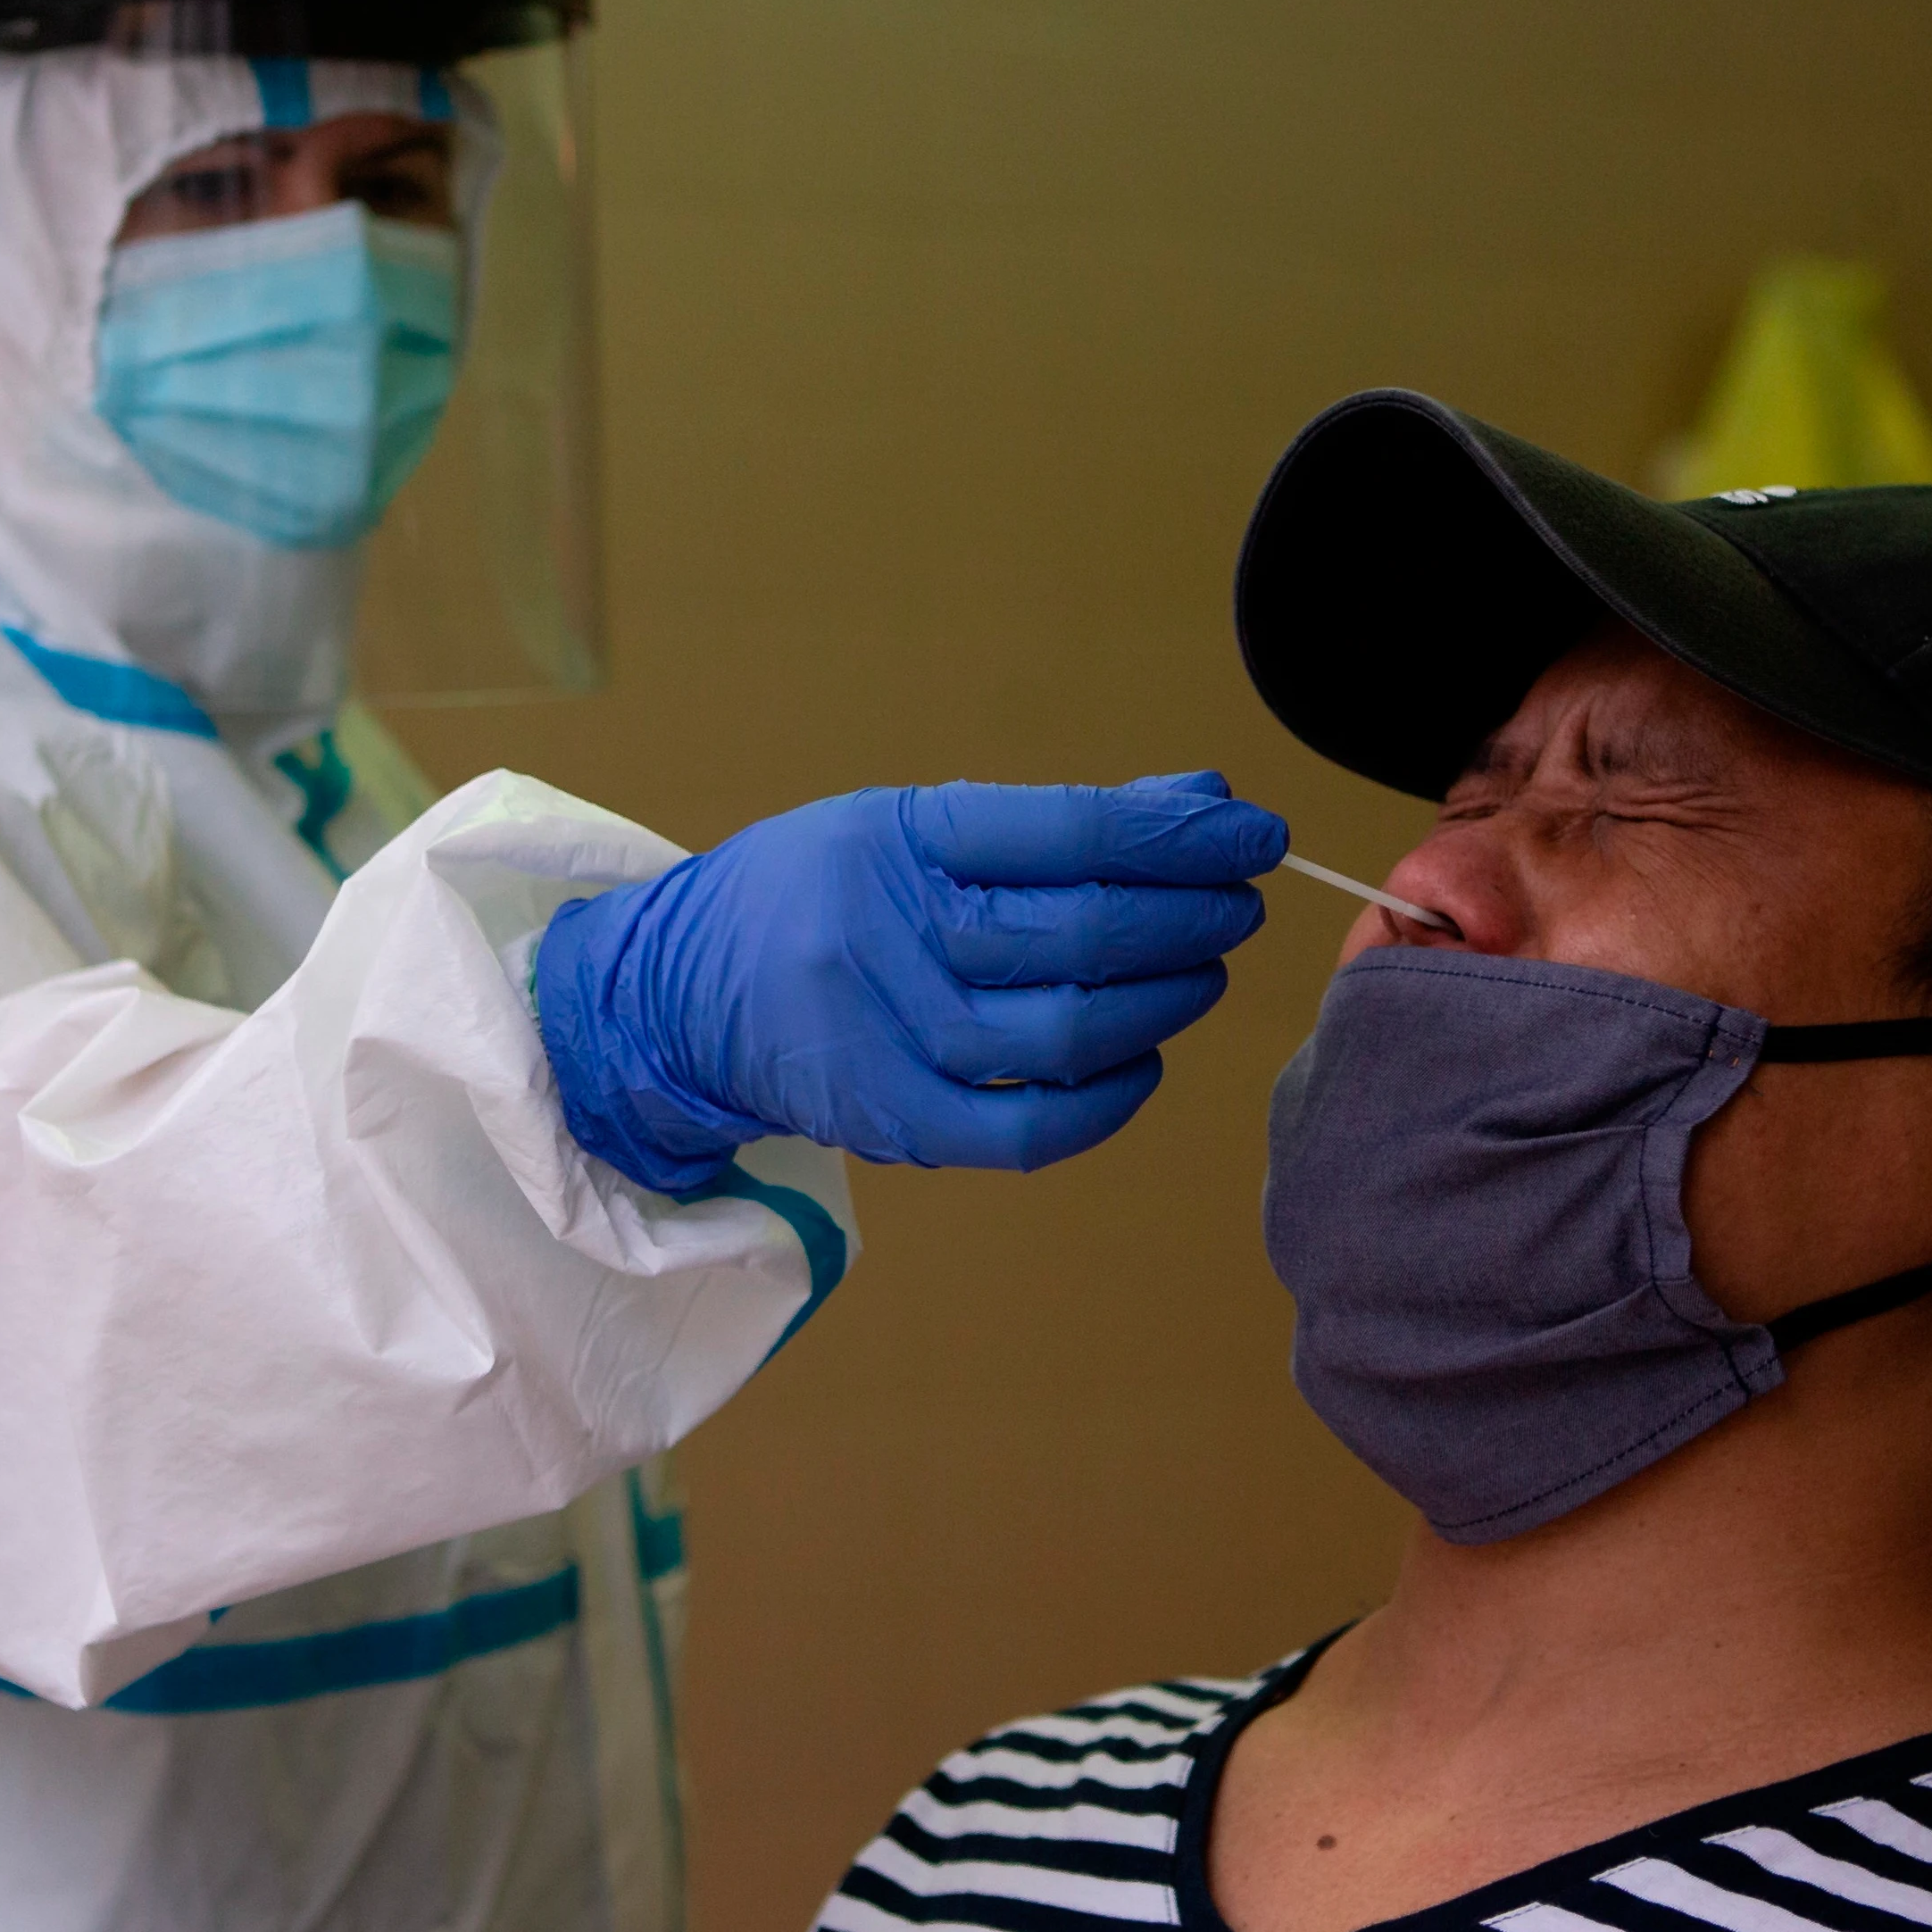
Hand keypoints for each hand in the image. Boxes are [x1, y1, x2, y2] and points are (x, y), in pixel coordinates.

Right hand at [536, 772, 1287, 1188]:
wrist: (679, 993)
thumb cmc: (820, 895)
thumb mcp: (913, 827)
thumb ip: (1059, 822)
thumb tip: (1202, 800)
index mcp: (896, 838)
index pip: (1070, 830)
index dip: (1179, 833)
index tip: (1252, 832)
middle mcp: (886, 934)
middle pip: (1081, 934)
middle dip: (1189, 918)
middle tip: (1237, 905)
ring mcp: (886, 1038)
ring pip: (1067, 1033)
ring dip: (1163, 1003)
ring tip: (1200, 972)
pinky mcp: (891, 1124)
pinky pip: (1028, 1131)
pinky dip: (1107, 1101)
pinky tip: (1143, 1060)